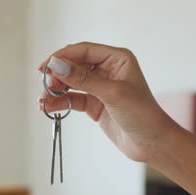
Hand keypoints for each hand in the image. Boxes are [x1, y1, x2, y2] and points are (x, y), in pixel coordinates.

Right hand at [38, 42, 174, 161]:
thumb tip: (57, 65)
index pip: (84, 51)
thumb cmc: (142, 114)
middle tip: (44, 86)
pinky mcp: (95, 104)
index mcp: (117, 59)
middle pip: (74, 66)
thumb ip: (83, 79)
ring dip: (55, 90)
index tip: (45, 66)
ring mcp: (100, 88)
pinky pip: (73, 99)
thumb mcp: (112, 93)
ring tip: (43, 101)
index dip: (62, 57)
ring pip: (71, 83)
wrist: (152, 143)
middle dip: (57, 75)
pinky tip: (49, 108)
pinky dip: (60, 102)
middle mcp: (108, 70)